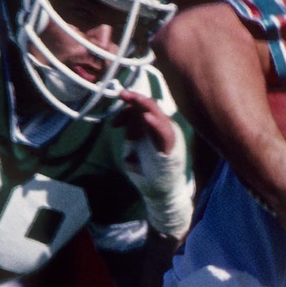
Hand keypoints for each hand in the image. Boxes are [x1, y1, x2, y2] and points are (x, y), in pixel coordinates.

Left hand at [115, 90, 191, 238]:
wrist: (159, 193)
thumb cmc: (146, 172)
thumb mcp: (132, 149)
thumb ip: (131, 133)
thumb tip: (126, 120)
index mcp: (151, 129)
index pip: (140, 110)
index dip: (128, 109)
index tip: (114, 123)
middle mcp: (160, 129)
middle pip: (149, 107)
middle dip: (135, 98)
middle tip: (121, 93)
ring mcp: (167, 136)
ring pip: (158, 114)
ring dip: (144, 105)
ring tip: (132, 98)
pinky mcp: (171, 147)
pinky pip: (165, 132)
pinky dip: (156, 124)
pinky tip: (146, 117)